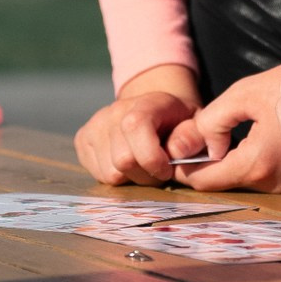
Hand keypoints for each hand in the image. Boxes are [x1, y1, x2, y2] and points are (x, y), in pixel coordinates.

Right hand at [75, 64, 201, 185]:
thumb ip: (191, 136)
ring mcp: (95, 124)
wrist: (155, 110)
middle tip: (159, 171)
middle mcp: (114, 110)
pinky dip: (116, 177)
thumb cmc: (179, 123)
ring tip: (144, 167)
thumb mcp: (196, 124)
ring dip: (131, 179)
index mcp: (144, 102)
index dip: (152, 158)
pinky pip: (98, 175)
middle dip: (146, 176)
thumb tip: (176, 152)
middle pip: (123, 160)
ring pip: (110, 173)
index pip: (135, 127)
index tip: (167, 169)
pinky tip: (128, 165)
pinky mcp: (83, 139)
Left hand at [184, 26, 280, 192]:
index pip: (206, 181)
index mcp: (257, 163)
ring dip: (229, 161)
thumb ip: (211, 121)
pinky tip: (249, 136)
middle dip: (208, 163)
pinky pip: (261, 175)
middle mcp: (272, 183)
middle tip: (195, 137)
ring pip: (243, 178)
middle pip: (224, 181)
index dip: (186, 168)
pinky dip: (249, 160)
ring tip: (222, 133)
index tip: (174, 154)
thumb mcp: (242, 94)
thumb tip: (195, 147)